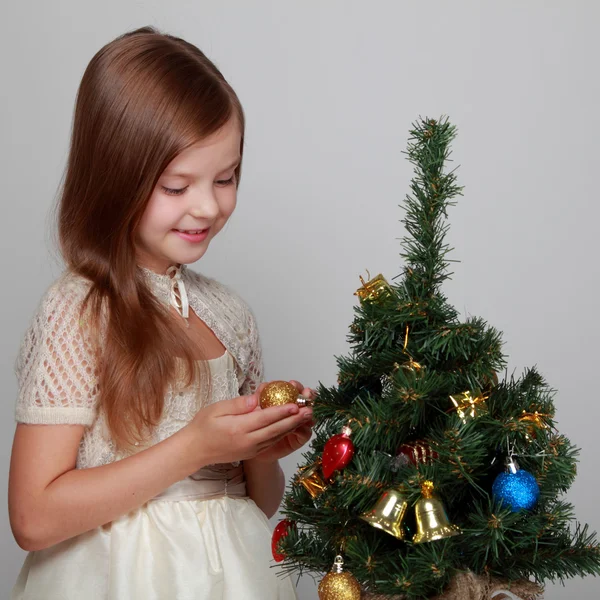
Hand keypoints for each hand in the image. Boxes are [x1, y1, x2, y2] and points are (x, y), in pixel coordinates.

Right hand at [187, 388, 308, 467]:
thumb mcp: (216, 409)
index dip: (281, 411)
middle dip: (294, 420)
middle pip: (275, 430)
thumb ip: (238, 405)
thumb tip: (256, 399)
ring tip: (305, 416)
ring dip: (292, 427)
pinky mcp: (252, 453)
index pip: (264, 418)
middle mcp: (247, 441)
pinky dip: (282, 433)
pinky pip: (271, 442)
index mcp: (238, 429)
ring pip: (276, 437)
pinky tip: (291, 425)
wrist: (195, 450)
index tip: (295, 404)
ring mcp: (251, 449)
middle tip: (309, 410)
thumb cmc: (203, 426)